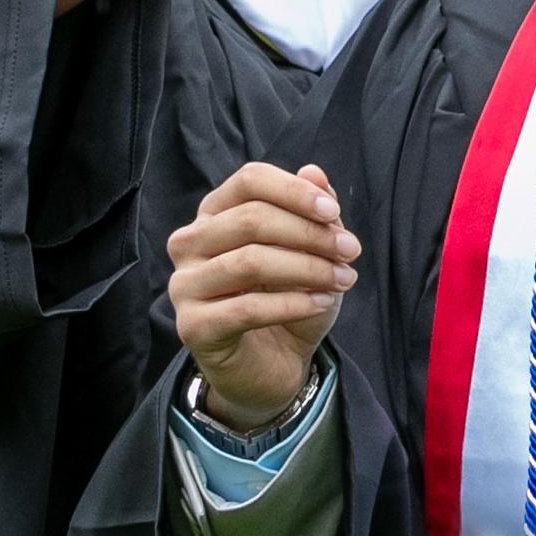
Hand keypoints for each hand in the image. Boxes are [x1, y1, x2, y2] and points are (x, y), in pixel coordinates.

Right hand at [167, 162, 360, 430]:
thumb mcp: (313, 249)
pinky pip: (246, 307)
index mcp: (215, 212)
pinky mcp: (191, 326)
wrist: (275, 363)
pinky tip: (322, 302)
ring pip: (249, 261)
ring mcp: (184, 284)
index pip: (249, 180)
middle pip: (251, 219)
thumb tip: (314, 172)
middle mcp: (190, 243)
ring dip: (308, 268)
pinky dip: (293, 303)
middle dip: (310, 233)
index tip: (334, 211)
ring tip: (343, 279)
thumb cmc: (290, 296)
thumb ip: (313, 211)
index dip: (294, 191)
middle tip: (350, 250)